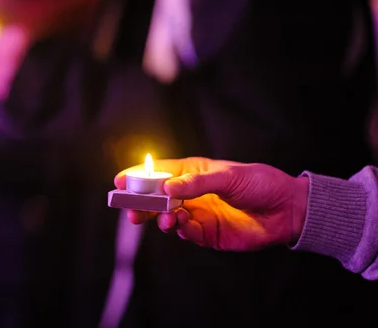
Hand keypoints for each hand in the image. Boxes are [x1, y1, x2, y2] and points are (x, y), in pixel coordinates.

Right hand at [114, 157, 308, 250]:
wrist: (286, 210)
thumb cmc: (258, 183)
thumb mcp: (228, 176)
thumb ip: (196, 183)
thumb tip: (168, 189)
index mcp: (193, 172)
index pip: (160, 172)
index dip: (139, 176)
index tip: (120, 181)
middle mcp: (191, 193)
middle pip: (158, 198)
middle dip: (142, 203)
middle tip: (130, 209)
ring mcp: (198, 214)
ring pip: (167, 217)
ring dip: (160, 219)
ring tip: (163, 219)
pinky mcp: (207, 234)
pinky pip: (185, 233)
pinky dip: (179, 230)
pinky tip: (180, 225)